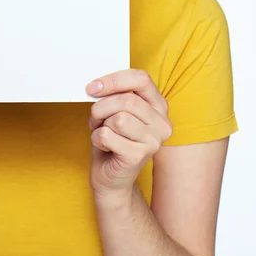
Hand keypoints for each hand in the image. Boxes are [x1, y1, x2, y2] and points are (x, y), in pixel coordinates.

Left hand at [86, 68, 171, 200]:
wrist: (111, 177)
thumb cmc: (112, 139)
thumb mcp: (114, 110)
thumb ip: (113, 95)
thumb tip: (96, 85)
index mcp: (158, 105)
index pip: (141, 79)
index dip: (114, 80)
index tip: (93, 87)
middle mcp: (162, 122)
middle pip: (126, 100)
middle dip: (101, 108)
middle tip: (96, 118)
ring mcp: (154, 141)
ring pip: (117, 118)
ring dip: (100, 124)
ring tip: (104, 133)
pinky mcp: (139, 156)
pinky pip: (107, 135)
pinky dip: (97, 139)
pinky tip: (105, 147)